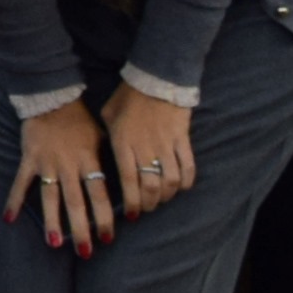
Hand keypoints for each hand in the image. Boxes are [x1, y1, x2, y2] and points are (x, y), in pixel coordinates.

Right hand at [13, 102, 113, 254]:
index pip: (99, 194)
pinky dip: (13, 200)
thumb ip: (107, 160)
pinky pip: (20, 182)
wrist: (52, 98)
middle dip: (81, 229)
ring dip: (52, 221)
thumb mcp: (102, 136)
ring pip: (50, 197)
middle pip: (76, 202)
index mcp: (88, 160)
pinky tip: (9, 219)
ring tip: (55, 243)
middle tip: (86, 252)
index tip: (108, 238)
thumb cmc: (80, 119)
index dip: (104, 217)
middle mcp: (68, 166)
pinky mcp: (29, 159)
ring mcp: (46, 163)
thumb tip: (125, 183)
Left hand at [102, 88, 197, 220]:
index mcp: (123, 142)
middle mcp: (145, 147)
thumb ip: (107, 136)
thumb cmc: (127, 95)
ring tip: (160, 200)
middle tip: (145, 210)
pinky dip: (186, 181)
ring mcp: (166, 144)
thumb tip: (104, 154)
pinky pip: (188, 166)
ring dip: (166, 196)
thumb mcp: (108, 115)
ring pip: (171, 180)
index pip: (127, 180)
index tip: (131, 215)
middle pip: (150, 186)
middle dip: (148, 203)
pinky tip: (180, 188)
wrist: (156, 77)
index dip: (131, 201)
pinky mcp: (183, 139)